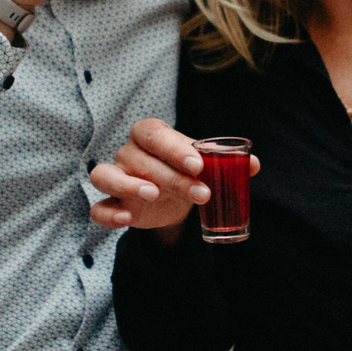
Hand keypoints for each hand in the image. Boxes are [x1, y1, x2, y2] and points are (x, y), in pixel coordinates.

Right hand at [88, 118, 258, 238]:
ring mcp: (115, 177)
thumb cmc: (185, 171)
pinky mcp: (111, 203)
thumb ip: (226, 163)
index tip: (198, 165)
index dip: (174, 147)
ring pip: (105, 174)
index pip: (154, 133)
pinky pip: (98, 207)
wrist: (172, 199)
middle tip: (201, 193)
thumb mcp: (205, 164)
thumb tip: (253, 164)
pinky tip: (127, 217)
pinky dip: (108, 212)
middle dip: (173, 176)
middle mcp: (128, 152)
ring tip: (153, 194)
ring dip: (128, 184)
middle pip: (141, 159)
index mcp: (150, 135)